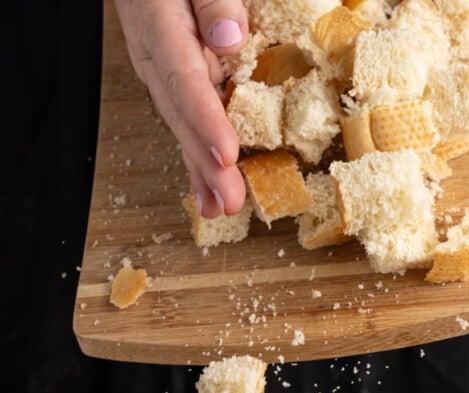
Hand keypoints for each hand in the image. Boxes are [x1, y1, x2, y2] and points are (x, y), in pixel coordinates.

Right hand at [114, 0, 248, 216]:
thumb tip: (230, 40)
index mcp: (161, 25)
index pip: (185, 79)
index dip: (206, 120)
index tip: (227, 154)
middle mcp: (156, 57)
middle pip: (182, 116)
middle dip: (206, 164)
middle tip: (230, 201)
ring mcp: (161, 74)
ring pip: (183, 128)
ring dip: (202, 173)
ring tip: (221, 209)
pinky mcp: (172, 84)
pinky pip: (186, 125)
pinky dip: (197, 162)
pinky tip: (209, 195)